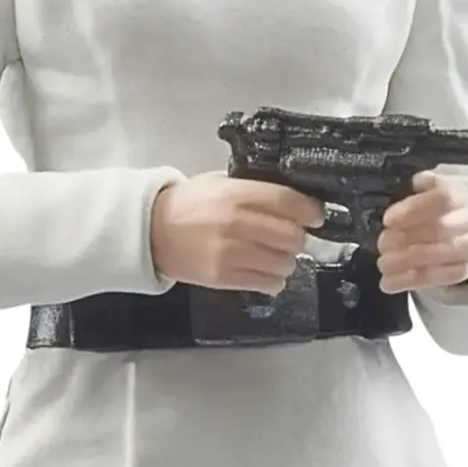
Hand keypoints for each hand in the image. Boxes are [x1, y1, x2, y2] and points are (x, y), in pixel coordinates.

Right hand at [151, 173, 323, 291]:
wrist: (150, 232)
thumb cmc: (187, 205)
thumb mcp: (219, 183)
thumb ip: (254, 189)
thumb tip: (293, 200)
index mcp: (235, 195)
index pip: (287, 202)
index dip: (310, 211)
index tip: (317, 216)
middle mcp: (236, 224)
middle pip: (292, 236)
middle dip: (299, 237)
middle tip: (292, 236)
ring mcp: (230, 254)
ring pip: (284, 262)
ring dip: (287, 260)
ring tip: (276, 255)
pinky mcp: (224, 278)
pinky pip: (268, 283)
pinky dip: (274, 280)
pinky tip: (266, 272)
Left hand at [377, 171, 467, 290]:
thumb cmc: (445, 210)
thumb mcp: (438, 189)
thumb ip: (425, 185)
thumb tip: (417, 183)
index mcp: (460, 196)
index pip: (441, 200)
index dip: (413, 209)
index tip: (388, 219)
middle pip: (437, 230)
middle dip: (404, 238)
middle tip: (382, 244)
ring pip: (434, 256)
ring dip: (402, 262)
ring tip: (382, 263)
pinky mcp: (462, 271)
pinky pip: (433, 278)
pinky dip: (406, 281)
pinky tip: (387, 283)